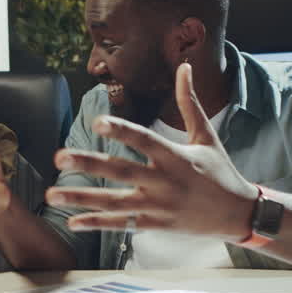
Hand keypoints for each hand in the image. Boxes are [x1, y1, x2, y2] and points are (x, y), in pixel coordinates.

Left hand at [45, 62, 258, 239]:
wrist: (238, 214)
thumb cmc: (221, 171)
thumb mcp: (206, 136)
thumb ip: (190, 103)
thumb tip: (184, 66)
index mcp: (176, 157)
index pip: (143, 140)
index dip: (121, 130)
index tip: (97, 121)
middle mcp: (164, 182)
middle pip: (121, 171)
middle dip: (89, 163)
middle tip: (59, 156)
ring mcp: (159, 206)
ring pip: (114, 203)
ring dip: (81, 198)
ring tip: (52, 193)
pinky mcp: (156, 225)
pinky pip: (122, 225)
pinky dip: (96, 223)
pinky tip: (72, 221)